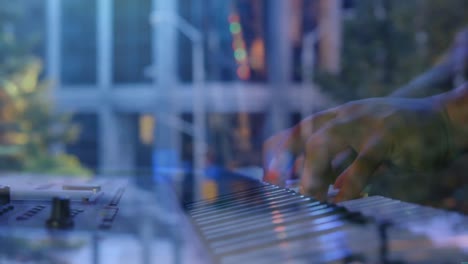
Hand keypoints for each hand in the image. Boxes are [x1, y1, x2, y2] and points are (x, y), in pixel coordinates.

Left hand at [263, 96, 452, 201]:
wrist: (443, 120)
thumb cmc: (399, 134)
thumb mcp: (364, 142)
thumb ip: (341, 159)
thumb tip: (318, 182)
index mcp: (339, 116)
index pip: (300, 129)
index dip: (280, 151)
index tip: (269, 175)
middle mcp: (346, 116)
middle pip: (305, 135)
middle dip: (285, 161)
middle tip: (277, 188)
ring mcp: (365, 124)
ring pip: (324, 145)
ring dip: (311, 176)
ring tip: (308, 201)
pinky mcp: (387, 138)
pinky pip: (361, 164)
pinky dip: (350, 185)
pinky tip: (343, 201)